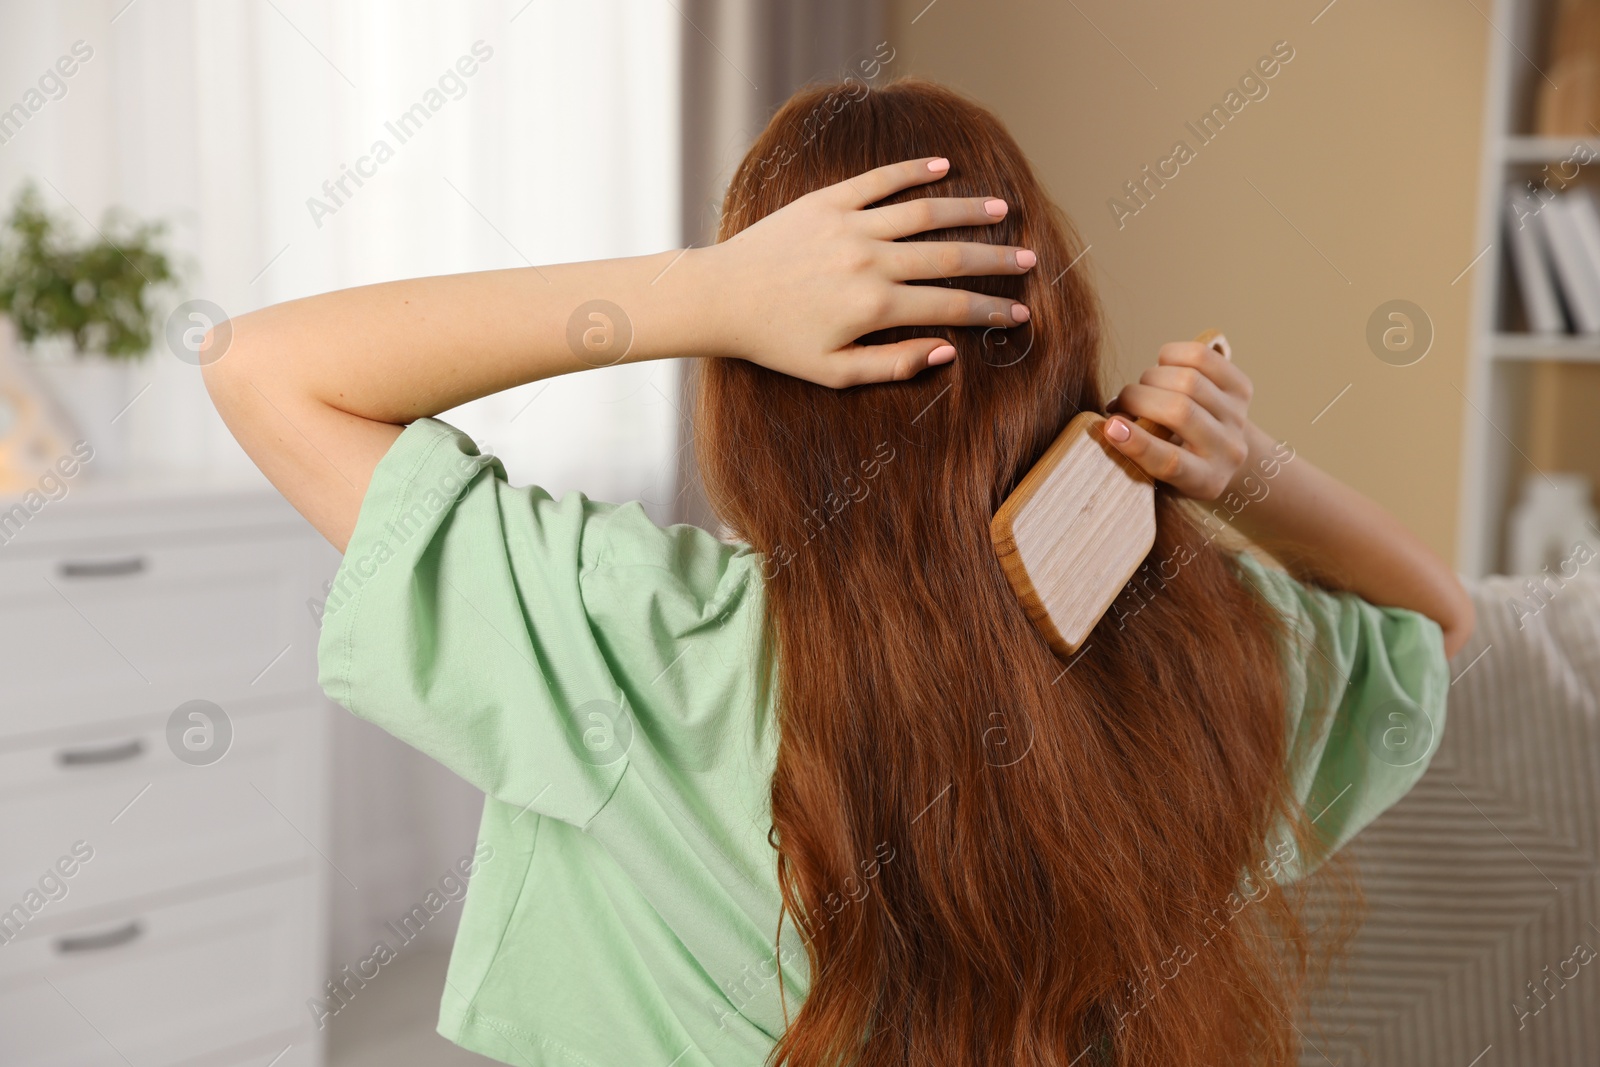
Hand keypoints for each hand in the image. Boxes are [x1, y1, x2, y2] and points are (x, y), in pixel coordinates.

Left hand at [699, 157, 1036, 387]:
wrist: (721, 298)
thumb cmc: (776, 344)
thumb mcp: (834, 373)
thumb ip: (893, 365)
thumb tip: (948, 352)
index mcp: (874, 308)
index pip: (950, 308)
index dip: (990, 310)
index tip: (1020, 312)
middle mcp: (869, 262)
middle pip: (949, 257)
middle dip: (995, 260)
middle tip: (1030, 260)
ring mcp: (849, 226)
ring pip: (923, 212)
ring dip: (967, 210)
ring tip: (1001, 210)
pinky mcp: (827, 201)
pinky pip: (879, 180)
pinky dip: (914, 171)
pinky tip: (944, 169)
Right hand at [1101, 339, 1254, 500]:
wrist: (1223, 453)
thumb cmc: (1177, 462)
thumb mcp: (1157, 474)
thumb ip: (1137, 452)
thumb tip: (1111, 423)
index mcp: (1203, 481)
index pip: (1171, 462)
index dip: (1138, 443)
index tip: (1110, 427)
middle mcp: (1228, 449)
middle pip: (1179, 411)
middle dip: (1138, 398)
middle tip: (1121, 402)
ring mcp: (1237, 416)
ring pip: (1188, 380)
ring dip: (1152, 378)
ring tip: (1144, 387)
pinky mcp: (1241, 388)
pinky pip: (1201, 357)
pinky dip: (1170, 356)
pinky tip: (1162, 368)